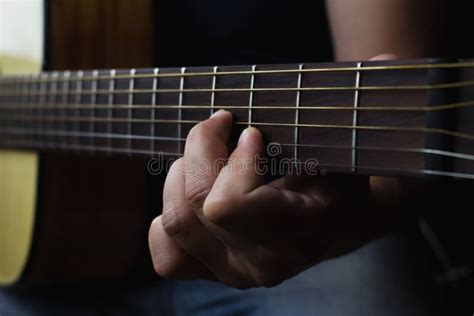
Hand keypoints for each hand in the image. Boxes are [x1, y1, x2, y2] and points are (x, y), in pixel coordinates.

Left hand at [148, 55, 411, 288]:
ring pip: (175, 223)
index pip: (226, 206)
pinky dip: (167, 219)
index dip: (232, 160)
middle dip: (202, 149)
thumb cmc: (344, 178)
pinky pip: (166, 255)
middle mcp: (264, 262)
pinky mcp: (213, 272)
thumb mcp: (353, 144)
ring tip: (208, 151)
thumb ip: (357, 108)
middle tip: (222, 122)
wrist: (342, 221)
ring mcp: (235, 272)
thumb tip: (383, 58)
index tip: (253, 132)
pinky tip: (194, 192)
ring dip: (184, 174)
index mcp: (300, 231)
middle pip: (195, 206)